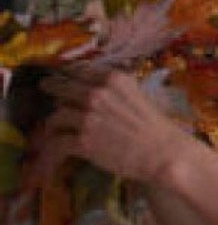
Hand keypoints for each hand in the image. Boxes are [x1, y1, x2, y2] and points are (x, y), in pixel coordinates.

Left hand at [39, 70, 198, 184]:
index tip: (62, 76)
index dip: (68, 74)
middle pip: (61, 88)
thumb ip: (119, 90)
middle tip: (46, 88)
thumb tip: (99, 89)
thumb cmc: (159, 128)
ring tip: (52, 128)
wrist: (164, 154)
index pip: (80, 71)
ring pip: (56, 116)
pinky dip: (52, 148)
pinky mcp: (82, 141)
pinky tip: (52, 152)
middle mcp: (97, 94)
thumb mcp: (141, 97)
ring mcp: (88, 118)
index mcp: (114, 80)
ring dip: (53, 124)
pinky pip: (57, 142)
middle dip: (52, 88)